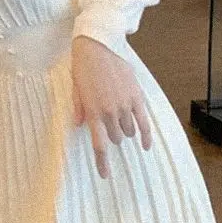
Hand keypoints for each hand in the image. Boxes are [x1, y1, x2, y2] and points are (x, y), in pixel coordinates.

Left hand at [71, 36, 152, 178]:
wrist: (98, 47)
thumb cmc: (83, 67)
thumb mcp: (76, 90)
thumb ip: (79, 109)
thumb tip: (79, 126)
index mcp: (93, 113)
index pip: (100, 145)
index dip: (103, 163)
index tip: (105, 175)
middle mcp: (110, 112)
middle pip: (116, 138)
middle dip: (114, 138)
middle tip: (111, 130)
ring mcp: (125, 105)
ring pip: (129, 131)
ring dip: (126, 132)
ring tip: (122, 123)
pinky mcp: (136, 97)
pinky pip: (144, 122)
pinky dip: (146, 135)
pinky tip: (146, 144)